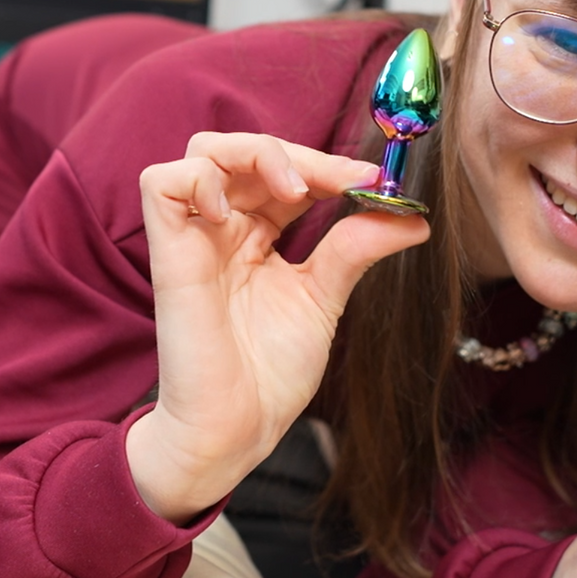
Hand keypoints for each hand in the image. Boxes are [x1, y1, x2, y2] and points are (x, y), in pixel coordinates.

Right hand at [126, 132, 428, 521]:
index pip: (285, 171)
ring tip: (292, 191)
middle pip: (244, 149)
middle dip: (297, 153)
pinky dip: (200, 181)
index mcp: (256, 236)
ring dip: (253, 154)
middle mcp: (223, 229)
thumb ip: (356, 249)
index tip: (372, 182)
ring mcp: (194, 238)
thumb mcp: (324, 298)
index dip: (326, 164)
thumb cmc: (269, 374)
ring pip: (203, 152)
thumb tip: (414, 218)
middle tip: (342, 182)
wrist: (237, 428)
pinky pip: (161, 183)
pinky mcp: (169, 253)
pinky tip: (234, 214)